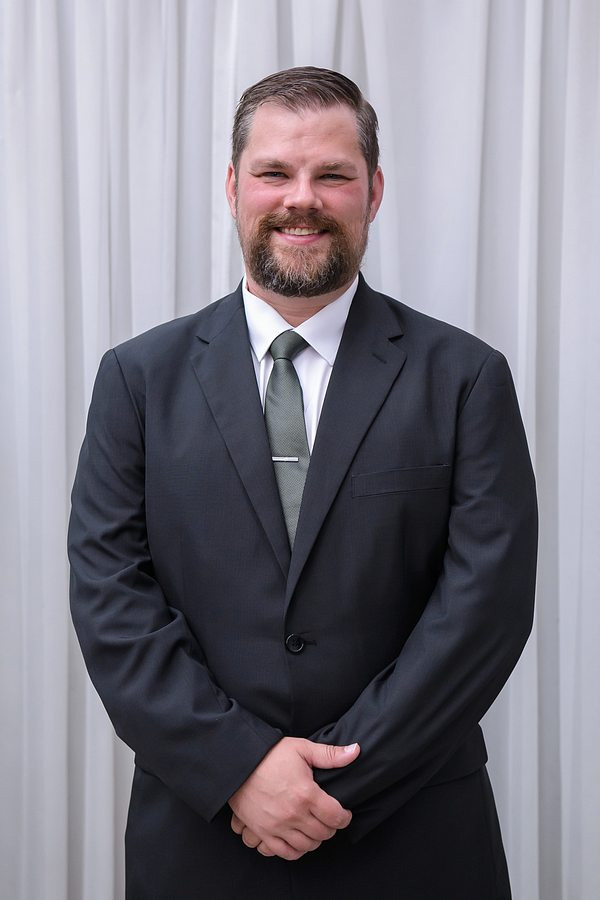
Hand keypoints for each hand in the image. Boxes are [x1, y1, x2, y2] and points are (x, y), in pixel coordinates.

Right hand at [229, 737, 358, 859]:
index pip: (336, 817)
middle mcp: (293, 814)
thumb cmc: (270, 754)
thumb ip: (330, 754)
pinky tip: (298, 840)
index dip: (344, 817)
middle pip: (323, 833)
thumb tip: (355, 751)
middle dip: (331, 828)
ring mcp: (277, 826)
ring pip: (307, 846)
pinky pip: (285, 852)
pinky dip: (296, 850)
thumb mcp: (302, 748)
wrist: (238, 763)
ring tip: (315, 829)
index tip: (344, 813)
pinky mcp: (264, 833)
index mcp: (306, 794)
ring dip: (315, 840)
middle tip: (329, 820)